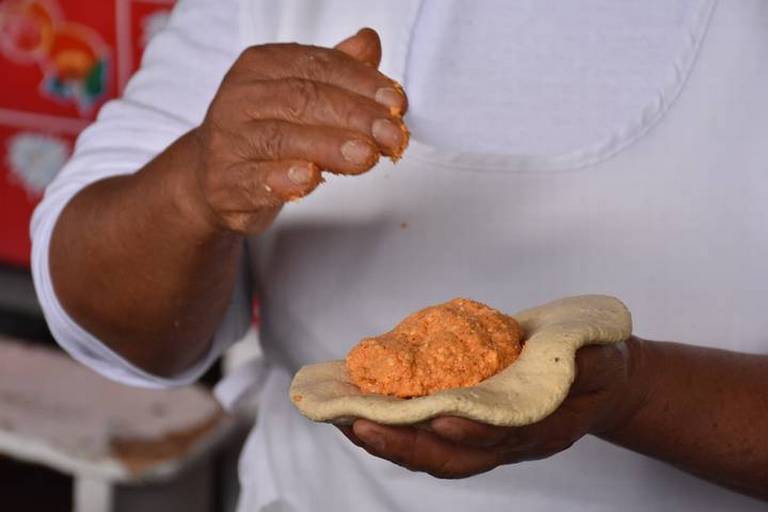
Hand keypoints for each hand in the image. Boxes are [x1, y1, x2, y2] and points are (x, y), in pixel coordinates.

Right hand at [189, 28, 407, 233]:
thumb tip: (369, 42)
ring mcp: (229, 141)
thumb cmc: (265, 130)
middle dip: (355, 116)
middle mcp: (240, 98)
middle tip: (391, 135)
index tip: (396, 104)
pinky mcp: (225, 183)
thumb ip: (336, 70)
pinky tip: (310, 178)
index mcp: (261, 66)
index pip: (318, 66)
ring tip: (366, 156)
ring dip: (329, 147)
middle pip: (302, 99)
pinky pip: (254, 179)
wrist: (214, 175)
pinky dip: (283, 178)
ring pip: (281, 139)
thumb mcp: (299, 92)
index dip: (362, 83)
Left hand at [339, 339, 645, 478]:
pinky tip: (362, 408)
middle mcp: (507, 442)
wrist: (595, 381)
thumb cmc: (597, 365)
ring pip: (432, 452)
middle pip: (451, 457)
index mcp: (540, 428)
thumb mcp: (602, 357)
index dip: (472, 432)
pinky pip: (427, 434)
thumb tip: (567, 356)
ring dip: (388, 440)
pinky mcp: (469, 424)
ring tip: (344, 418)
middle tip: (359, 424)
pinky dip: (394, 426)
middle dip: (405, 444)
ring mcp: (486, 438)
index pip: (501, 437)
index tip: (439, 418)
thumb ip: (586, 362)